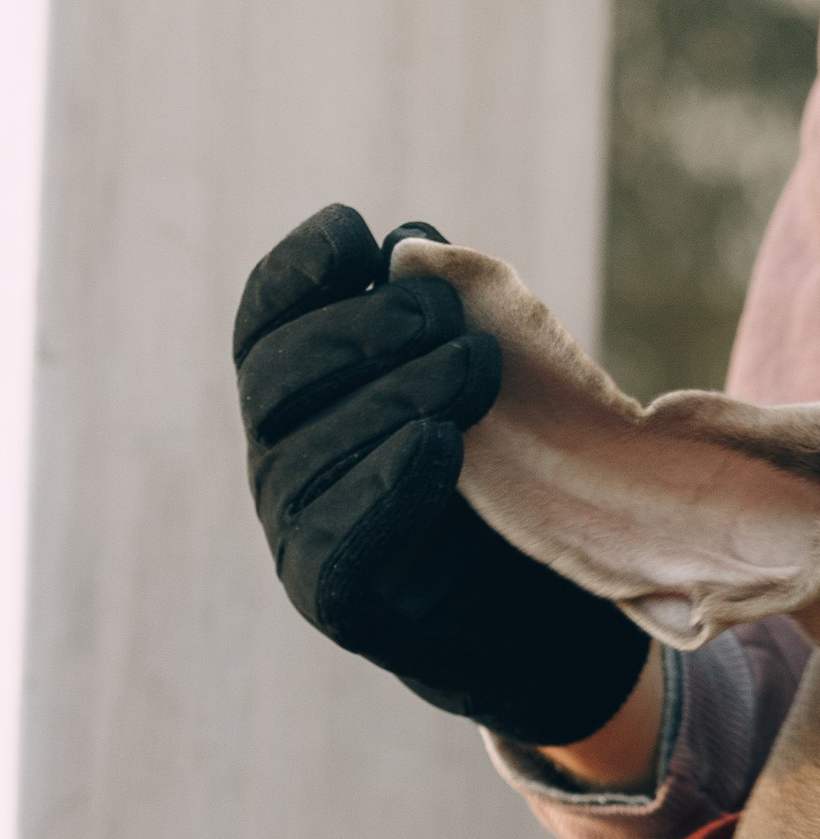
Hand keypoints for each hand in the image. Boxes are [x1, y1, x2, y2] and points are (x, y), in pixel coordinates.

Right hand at [235, 203, 649, 746]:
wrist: (537, 605)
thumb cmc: (504, 474)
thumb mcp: (481, 381)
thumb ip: (443, 318)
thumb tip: (413, 245)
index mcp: (299, 395)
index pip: (265, 323)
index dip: (296, 271)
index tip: (354, 233)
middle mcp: (278, 457)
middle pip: (276, 378)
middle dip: (359, 330)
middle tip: (444, 315)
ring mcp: (292, 530)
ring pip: (308, 452)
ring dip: (393, 397)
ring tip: (472, 369)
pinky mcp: (329, 596)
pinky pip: (337, 537)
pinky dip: (389, 483)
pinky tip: (439, 444)